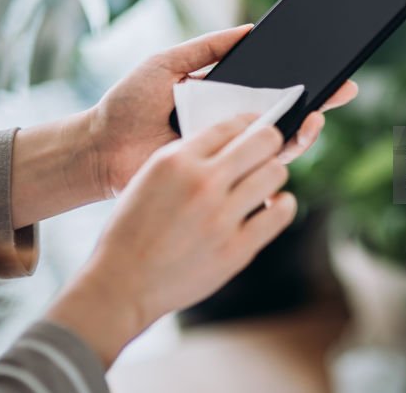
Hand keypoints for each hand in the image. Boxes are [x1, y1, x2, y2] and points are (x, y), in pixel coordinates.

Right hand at [47, 115, 295, 365]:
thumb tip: (230, 142)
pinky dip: (283, 205)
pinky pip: (282, 213)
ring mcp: (221, 217)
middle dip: (269, 141)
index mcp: (176, 161)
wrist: (122, 282)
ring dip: (273, 174)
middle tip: (266, 151)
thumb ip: (186, 158)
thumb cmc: (132, 230)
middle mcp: (202, 183)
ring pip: (275, 173)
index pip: (229, 125)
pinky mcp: (237, 249)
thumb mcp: (148, 177)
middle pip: (263, 140)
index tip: (253, 128)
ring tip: (263, 183)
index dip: (247, 123)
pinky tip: (274, 206)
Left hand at [85, 25, 357, 197]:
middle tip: (345, 88)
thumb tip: (252, 29)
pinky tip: (298, 137)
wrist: (100, 147)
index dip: (301, 74)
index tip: (330, 61)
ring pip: (279, 140)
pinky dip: (281, 152)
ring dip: (306, 127)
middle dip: (318, 100)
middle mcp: (230, 120)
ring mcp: (227, 148)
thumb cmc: (128, 103)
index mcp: (222, 93)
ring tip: (320, 113)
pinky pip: (258, 164)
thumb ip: (208, 47)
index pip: (270, 82)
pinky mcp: (220, 172)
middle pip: (284, 111)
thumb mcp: (167, 62)